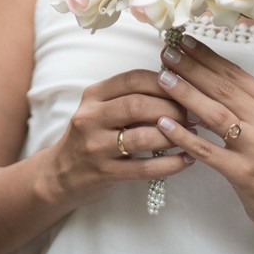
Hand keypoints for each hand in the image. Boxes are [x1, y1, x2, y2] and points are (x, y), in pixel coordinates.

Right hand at [42, 69, 193, 208]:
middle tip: (192, 114)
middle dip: (171, 108)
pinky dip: (170, 164)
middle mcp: (90, 118)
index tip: (184, 88)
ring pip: (142, 137)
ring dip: (173, 135)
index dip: (163, 82)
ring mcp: (95, 147)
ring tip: (192, 134)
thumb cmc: (91, 136)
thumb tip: (174, 85)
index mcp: (93, 96)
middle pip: (138, 105)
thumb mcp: (100, 109)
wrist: (60, 174)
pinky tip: (186, 159)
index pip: (132, 79)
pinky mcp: (104, 174)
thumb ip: (128, 96)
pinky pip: (143, 168)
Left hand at [153, 34, 253, 241]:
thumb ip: (248, 103)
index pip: (237, 75)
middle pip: (224, 88)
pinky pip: (208, 151)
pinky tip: (164, 124)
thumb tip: (208, 75)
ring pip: (216, 114)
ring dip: (186, 94)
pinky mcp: (244, 174)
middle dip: (192, 67)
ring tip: (162, 78)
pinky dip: (185, 136)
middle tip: (167, 52)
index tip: (185, 41)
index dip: (208, 57)